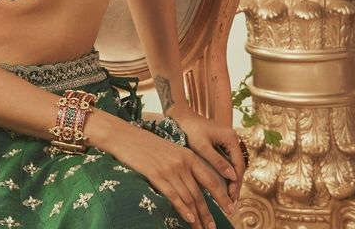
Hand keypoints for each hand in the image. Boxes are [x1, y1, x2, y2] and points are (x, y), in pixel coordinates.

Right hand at [105, 120, 235, 228]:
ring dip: (197, 217)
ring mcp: (169, 169)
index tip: (230, 208)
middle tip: (214, 227)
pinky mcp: (155, 175)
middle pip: (200, 192)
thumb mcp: (170, 150)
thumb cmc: (147, 144)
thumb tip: (195, 185)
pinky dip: (182, 209)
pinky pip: (173, 195)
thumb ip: (184, 165)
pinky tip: (189, 219)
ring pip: (188, 197)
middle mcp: (181, 162)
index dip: (221, 196)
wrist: (125, 135)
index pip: (210, 179)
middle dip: (208, 213)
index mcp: (188, 155)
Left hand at [166, 104, 246, 205]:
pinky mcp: (222, 143)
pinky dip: (227, 173)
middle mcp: (233, 139)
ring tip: (229, 197)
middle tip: (232, 202)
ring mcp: (228, 141)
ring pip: (234, 164)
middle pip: (239, 166)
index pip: (239, 165)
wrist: (182, 116)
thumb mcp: (202, 147)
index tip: (232, 197)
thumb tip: (233, 177)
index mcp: (230, 138)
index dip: (236, 182)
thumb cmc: (190, 130)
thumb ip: (217, 161)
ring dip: (233, 180)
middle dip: (236, 184)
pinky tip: (224, 185)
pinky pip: (228, 160)